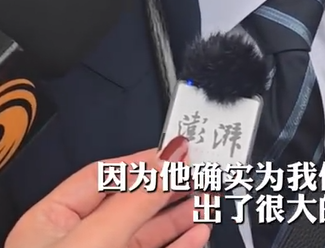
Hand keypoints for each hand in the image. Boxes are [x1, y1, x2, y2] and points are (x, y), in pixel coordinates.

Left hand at [6, 136, 210, 247]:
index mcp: (52, 221)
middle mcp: (76, 242)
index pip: (105, 174)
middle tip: (203, 171)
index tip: (179, 150)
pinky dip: (181, 243)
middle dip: (170, 185)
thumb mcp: (93, 241)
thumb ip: (134, 201)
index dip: (145, 159)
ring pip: (148, 230)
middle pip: (132, 201)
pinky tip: (197, 231)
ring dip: (182, 214)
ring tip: (208, 197)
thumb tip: (169, 158)